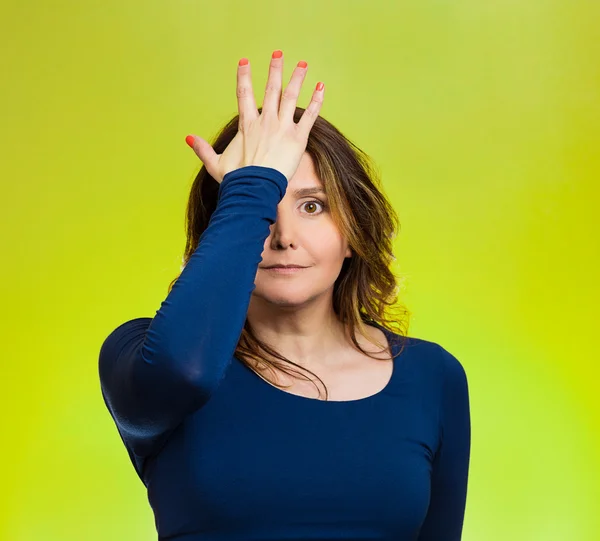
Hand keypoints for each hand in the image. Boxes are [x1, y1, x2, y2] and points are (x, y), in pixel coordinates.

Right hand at [186, 50, 324, 182]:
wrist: (254, 188)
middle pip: (271, 89)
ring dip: (297, 79)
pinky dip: (316, 101)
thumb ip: (203, 149)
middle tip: (278, 53)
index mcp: (247, 125)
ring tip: (302, 64)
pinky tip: (321, 88)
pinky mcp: (298, 138)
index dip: (244, 77)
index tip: (244, 61)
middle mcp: (265, 121)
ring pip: (291, 96)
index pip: (244, 94)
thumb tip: (188, 137)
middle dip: (274, 69)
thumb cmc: (236, 179)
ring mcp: (282, 127)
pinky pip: (310, 116)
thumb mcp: (215, 163)